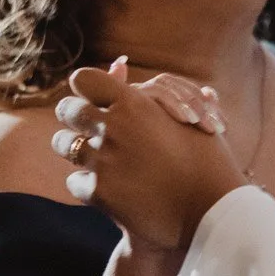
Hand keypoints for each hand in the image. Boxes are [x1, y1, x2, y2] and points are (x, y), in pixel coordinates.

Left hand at [51, 60, 244, 248]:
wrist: (210, 210)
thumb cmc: (206, 160)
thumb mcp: (186, 118)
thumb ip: (153, 94)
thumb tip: (128, 66)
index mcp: (133, 102)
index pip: (85, 79)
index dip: (86, 87)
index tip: (93, 98)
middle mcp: (112, 126)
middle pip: (68, 110)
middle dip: (73, 116)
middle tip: (87, 129)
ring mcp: (102, 159)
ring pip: (64, 145)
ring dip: (75, 149)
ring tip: (95, 160)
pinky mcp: (98, 192)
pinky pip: (74, 181)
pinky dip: (86, 184)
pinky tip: (105, 188)